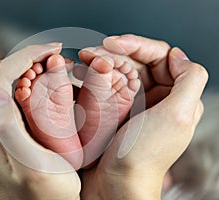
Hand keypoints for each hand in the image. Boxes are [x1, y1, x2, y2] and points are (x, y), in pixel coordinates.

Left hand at [0, 43, 80, 199]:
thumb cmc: (48, 194)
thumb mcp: (34, 167)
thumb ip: (8, 131)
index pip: (0, 79)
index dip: (27, 57)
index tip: (53, 49)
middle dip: (26, 58)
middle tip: (54, 54)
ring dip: (23, 68)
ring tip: (49, 64)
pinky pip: (0, 95)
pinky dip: (19, 81)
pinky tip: (37, 80)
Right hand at [79, 35, 207, 198]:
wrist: (116, 183)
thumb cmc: (144, 154)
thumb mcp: (179, 116)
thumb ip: (190, 79)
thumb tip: (176, 55)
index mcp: (176, 96)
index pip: (160, 56)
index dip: (137, 45)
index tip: (113, 43)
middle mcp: (157, 97)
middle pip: (136, 61)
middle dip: (113, 52)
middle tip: (90, 51)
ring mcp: (135, 103)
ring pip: (119, 70)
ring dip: (101, 61)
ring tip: (83, 59)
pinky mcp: (116, 110)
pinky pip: (107, 85)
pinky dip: (95, 76)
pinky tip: (83, 73)